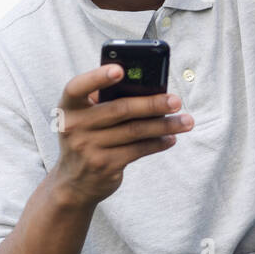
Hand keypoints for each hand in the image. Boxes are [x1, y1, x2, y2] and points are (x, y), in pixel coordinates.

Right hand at [50, 65, 193, 207]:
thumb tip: (151, 89)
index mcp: (68, 106)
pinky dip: (158, 143)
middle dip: (152, 104)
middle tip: (176, 100)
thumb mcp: (86, 118)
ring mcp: (88, 147)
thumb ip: (107, 101)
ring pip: (135, 131)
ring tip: (186, 121)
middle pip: (120, 109)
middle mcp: (74, 126)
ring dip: (165, 125)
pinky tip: (171, 138)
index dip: (98, 77)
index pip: (78, 87)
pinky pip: (138, 150)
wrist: (74, 183)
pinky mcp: (105, 165)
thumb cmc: (88, 138)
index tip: (120, 70)